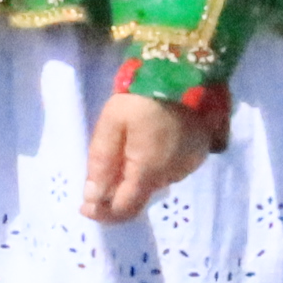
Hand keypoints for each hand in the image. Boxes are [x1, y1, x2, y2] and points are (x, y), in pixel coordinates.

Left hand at [82, 86, 212, 223]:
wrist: (186, 69)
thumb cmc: (143, 96)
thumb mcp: (112, 124)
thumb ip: (101, 162)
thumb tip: (92, 197)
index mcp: (150, 171)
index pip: (125, 209)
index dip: (103, 213)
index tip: (84, 206)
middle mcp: (172, 175)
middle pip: (140, 196)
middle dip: (118, 190)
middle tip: (102, 170)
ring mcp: (189, 164)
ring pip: (155, 182)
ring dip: (137, 176)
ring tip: (126, 149)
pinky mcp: (199, 153)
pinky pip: (170, 169)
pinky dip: (154, 165)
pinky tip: (148, 142)